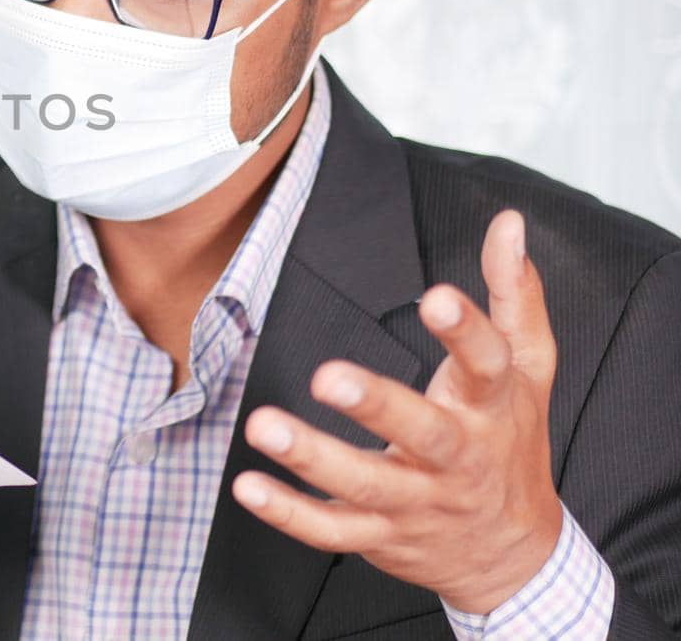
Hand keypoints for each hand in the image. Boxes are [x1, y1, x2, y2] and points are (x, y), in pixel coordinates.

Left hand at [231, 209, 562, 613]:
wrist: (512, 554)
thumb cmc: (510, 441)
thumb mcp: (528, 369)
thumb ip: (515, 295)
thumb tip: (509, 224)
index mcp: (492, 408)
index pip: (488, 366)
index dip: (466, 332)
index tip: (436, 296)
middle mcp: (456, 458)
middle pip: (423, 434)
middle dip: (376, 406)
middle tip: (325, 377)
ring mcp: (418, 502)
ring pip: (367, 485)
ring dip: (313, 459)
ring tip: (262, 425)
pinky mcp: (381, 536)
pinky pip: (332, 530)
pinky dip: (289, 513)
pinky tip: (248, 485)